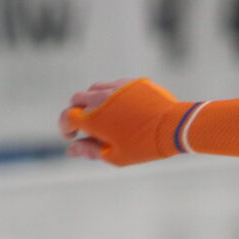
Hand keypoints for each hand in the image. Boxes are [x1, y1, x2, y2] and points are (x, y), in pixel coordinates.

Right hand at [56, 78, 184, 166]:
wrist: (173, 126)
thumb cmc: (143, 146)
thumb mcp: (115, 156)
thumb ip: (90, 151)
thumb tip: (71, 149)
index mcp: (93, 117)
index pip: (66, 117)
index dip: (65, 128)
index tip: (72, 136)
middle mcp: (100, 98)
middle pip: (77, 99)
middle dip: (77, 113)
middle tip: (86, 127)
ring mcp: (116, 87)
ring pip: (94, 89)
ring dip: (92, 101)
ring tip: (104, 117)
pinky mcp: (131, 83)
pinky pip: (113, 86)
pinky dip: (110, 96)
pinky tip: (122, 109)